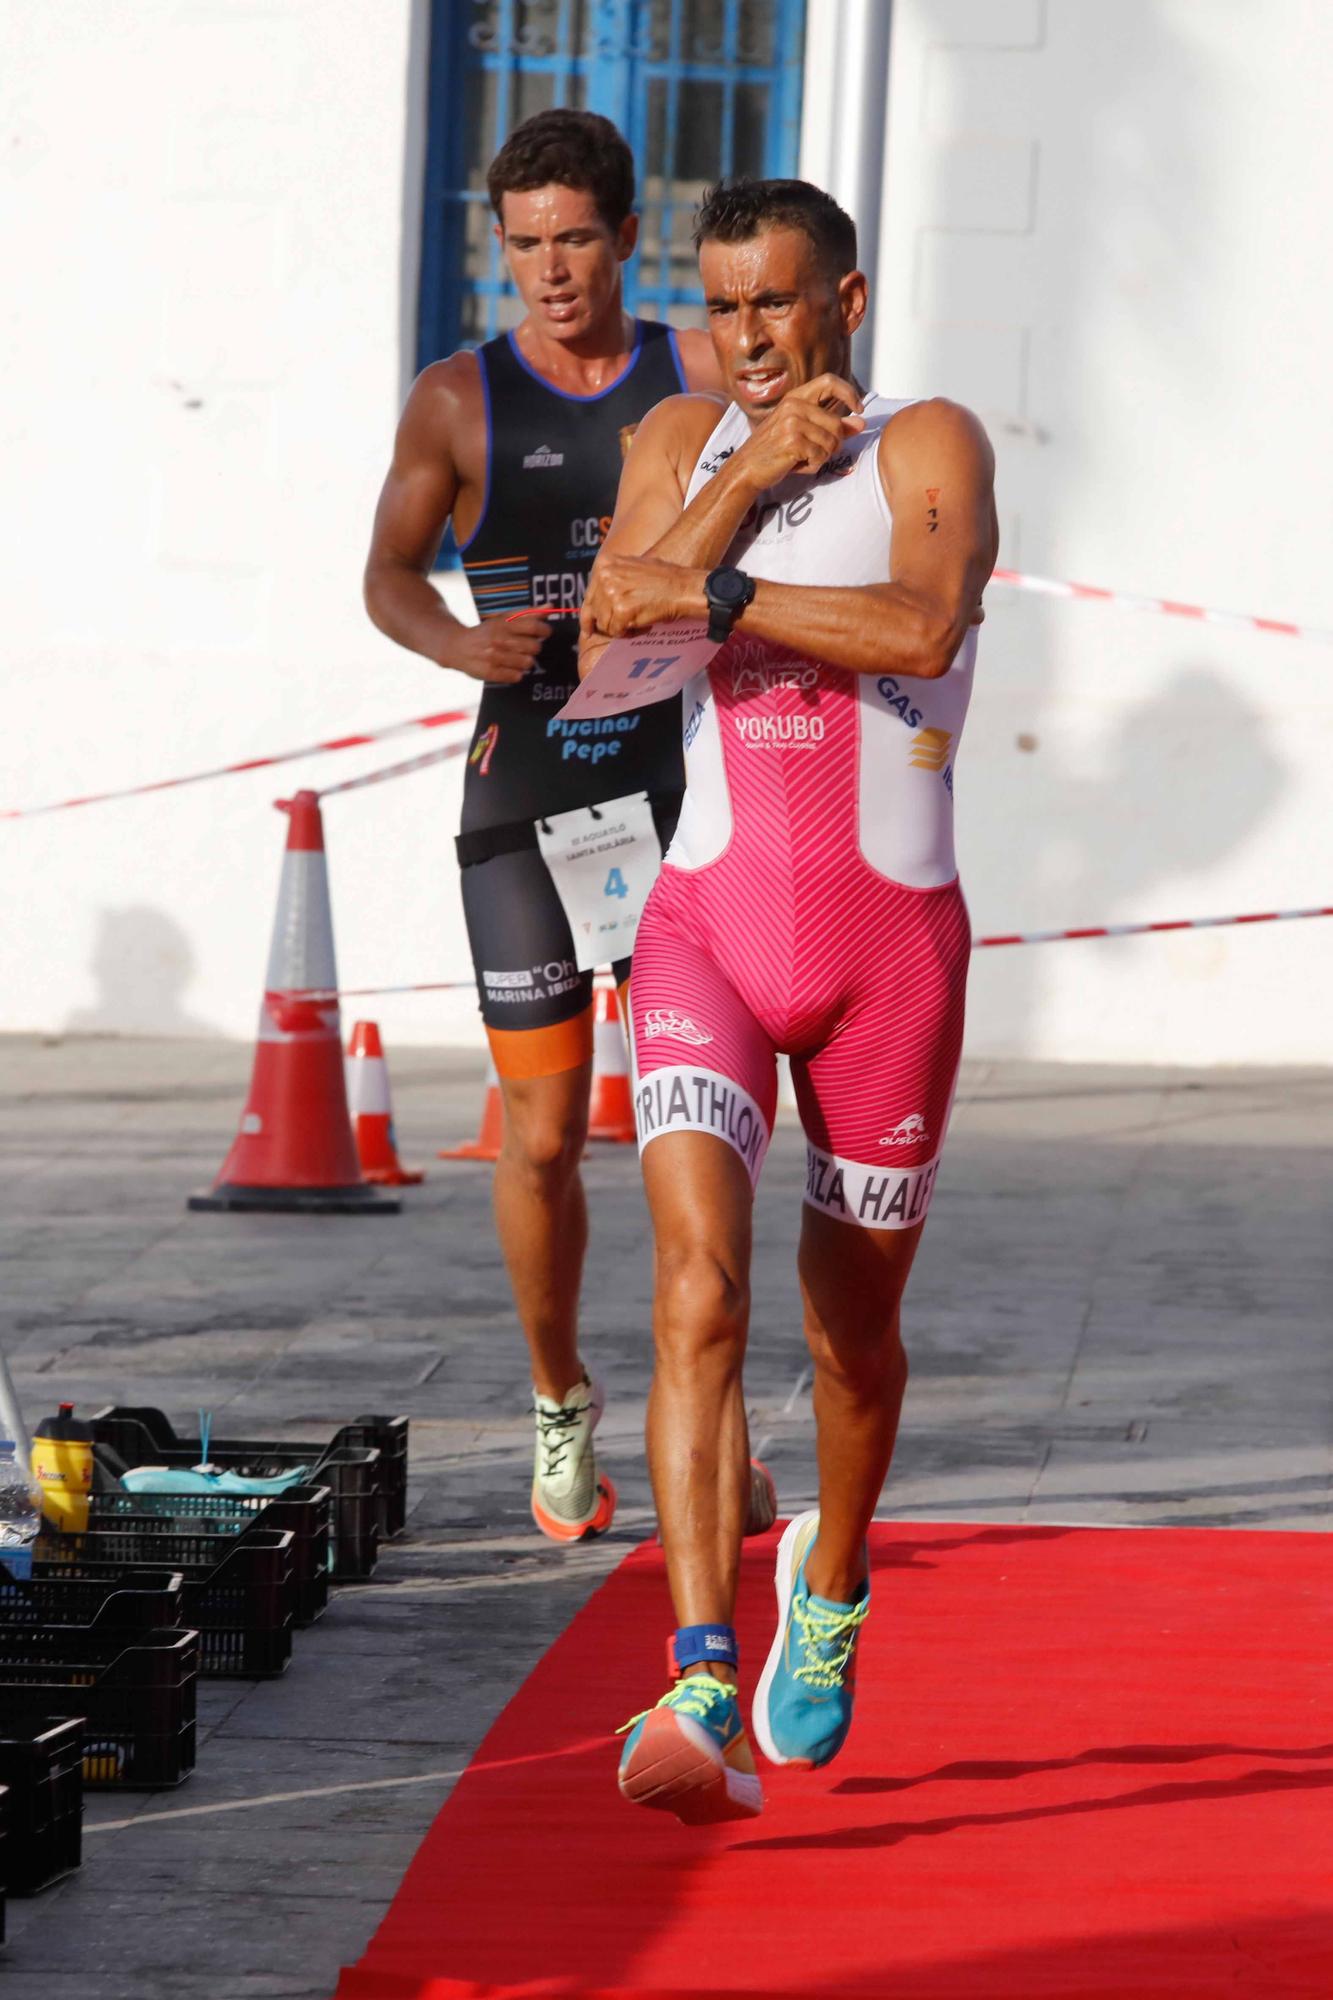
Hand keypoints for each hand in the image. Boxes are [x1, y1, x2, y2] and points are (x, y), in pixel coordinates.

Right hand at [443, 612, 551, 685]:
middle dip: (534, 648)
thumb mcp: (504, 618)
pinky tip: (509, 668)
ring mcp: (494, 657)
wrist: (457, 646)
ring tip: (516, 658)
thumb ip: (528, 613)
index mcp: (504, 624)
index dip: (545, 631)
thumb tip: (550, 607)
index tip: (544, 633)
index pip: (534, 627)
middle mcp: (499, 639)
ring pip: (528, 663)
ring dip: (525, 662)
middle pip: (535, 647)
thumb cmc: (487, 632)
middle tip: (526, 647)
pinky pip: (516, 676)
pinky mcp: (490, 672)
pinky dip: (516, 674)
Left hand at [580, 553, 701, 641]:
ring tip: (637, 622)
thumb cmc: (663, 579)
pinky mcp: (622, 609)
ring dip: (619, 628)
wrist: (682, 588)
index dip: (588, 615)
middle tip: (624, 625)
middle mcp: (605, 576)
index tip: (588, 628)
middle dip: (606, 623)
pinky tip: (642, 625)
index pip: (588, 596)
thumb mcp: (631, 568)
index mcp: (605, 563)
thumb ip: (613, 579)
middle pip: (594, 611)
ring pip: (604, 624)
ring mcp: (613, 592)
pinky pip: (617, 631)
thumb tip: (599, 600)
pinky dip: (629, 633)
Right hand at [728, 374, 865, 489]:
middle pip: (836, 424)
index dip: (849, 393)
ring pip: (831, 443)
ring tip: (800, 458)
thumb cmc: (776, 451)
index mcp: (796, 397)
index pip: (830, 381)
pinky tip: (795, 465)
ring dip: (820, 458)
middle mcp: (794, 405)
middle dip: (832, 445)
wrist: (746, 468)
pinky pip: (820, 457)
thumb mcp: (803, 433)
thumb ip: (833, 426)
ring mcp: (792, 423)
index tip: (859, 408)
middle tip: (813, 453)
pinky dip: (812, 466)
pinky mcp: (793, 441)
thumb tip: (862, 423)